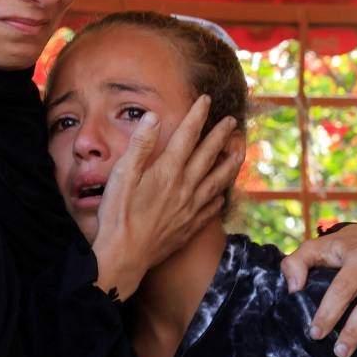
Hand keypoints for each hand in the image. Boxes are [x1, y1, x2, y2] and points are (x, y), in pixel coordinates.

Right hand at [92, 95, 243, 298]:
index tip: (205, 100)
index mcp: (167, 171)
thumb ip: (140, 144)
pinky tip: (223, 193)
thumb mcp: (121, 174)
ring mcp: (190, 208)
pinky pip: (212, 208)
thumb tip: (154, 117)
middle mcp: (185, 187)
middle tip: (231, 122)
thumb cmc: (117, 215)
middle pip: (208, 156)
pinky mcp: (189, 227)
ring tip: (239, 152)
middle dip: (220, 136)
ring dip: (230, 164)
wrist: (124, 256)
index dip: (197, 116)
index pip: (187, 136)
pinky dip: (221, 196)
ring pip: (217, 181)